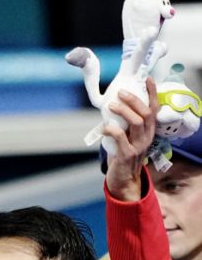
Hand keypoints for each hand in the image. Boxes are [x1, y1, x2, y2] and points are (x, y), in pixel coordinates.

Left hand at [104, 77, 157, 200]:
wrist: (123, 180)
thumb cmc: (123, 155)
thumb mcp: (128, 137)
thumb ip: (125, 124)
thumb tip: (111, 105)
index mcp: (148, 131)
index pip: (154, 109)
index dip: (152, 94)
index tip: (148, 79)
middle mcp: (147, 137)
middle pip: (145, 114)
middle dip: (134, 100)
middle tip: (120, 93)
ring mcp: (139, 146)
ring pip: (136, 123)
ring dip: (123, 111)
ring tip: (111, 106)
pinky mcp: (127, 155)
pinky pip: (121, 138)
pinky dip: (112, 129)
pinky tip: (104, 127)